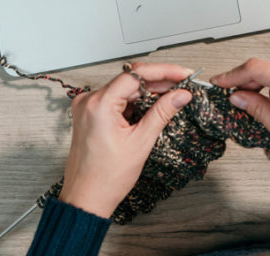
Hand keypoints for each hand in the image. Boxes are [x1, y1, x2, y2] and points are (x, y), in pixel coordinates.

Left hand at [59, 63, 192, 217]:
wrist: (87, 198)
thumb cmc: (105, 178)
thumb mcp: (141, 142)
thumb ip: (162, 113)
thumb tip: (180, 95)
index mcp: (99, 104)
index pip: (136, 75)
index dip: (163, 72)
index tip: (182, 74)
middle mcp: (90, 101)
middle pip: (130, 80)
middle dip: (159, 81)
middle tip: (182, 85)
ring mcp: (88, 107)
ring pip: (124, 88)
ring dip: (149, 91)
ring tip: (172, 95)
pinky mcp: (90, 114)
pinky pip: (117, 99)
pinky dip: (136, 101)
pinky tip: (153, 104)